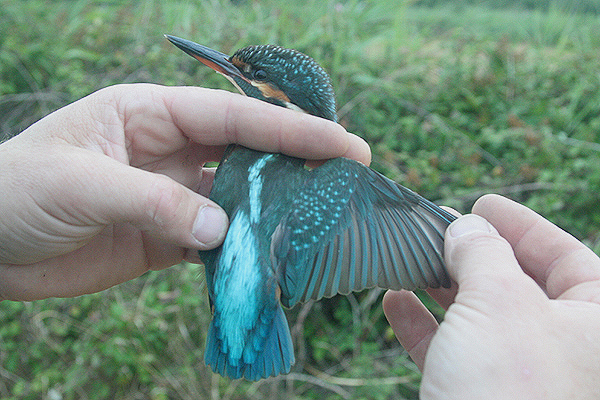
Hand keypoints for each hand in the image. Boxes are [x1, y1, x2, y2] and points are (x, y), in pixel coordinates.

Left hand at [0, 83, 369, 300]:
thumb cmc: (16, 191)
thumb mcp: (83, 184)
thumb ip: (156, 203)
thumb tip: (222, 230)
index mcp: (151, 114)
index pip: (233, 116)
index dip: (291, 129)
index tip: (343, 142)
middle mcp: (169, 149)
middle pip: (246, 153)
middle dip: (296, 163)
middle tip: (349, 178)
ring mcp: (171, 194)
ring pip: (236, 198)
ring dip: (272, 211)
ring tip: (318, 222)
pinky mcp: (165, 236)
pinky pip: (214, 241)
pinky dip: (240, 250)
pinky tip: (267, 258)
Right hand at [384, 194, 599, 397]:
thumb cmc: (509, 388)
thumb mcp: (498, 302)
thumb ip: (482, 252)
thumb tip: (466, 226)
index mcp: (594, 324)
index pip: (567, 256)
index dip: (524, 224)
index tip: (482, 202)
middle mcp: (564, 350)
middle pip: (518, 283)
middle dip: (473, 254)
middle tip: (438, 229)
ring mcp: (521, 376)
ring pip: (480, 317)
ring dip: (442, 286)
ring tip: (410, 260)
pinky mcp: (480, 396)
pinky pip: (453, 350)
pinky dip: (423, 325)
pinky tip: (395, 302)